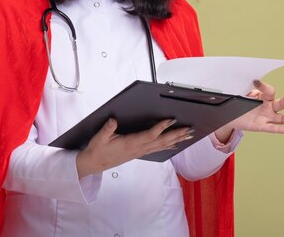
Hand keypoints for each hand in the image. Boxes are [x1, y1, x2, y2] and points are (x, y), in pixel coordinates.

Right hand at [76, 118, 192, 178]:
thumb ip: (107, 129)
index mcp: (130, 143)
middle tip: (189, 129)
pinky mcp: (139, 153)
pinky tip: (175, 144)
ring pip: (162, 146)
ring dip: (176, 140)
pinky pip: (157, 149)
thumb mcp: (99, 138)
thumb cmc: (97, 150)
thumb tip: (113, 120)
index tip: (171, 119)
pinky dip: (168, 145)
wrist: (94, 164)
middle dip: (176, 135)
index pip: (150, 135)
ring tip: (188, 135)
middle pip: (161, 141)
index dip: (161, 127)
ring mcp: (140, 152)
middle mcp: (138, 149)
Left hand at [214, 79, 283, 139]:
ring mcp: (266, 117)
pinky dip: (281, 130)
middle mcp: (268, 107)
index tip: (255, 81)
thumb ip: (248, 91)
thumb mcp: (242, 95)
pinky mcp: (261, 126)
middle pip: (280, 103)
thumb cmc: (239, 103)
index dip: (263, 86)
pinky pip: (273, 128)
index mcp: (264, 96)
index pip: (269, 91)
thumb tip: (253, 86)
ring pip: (281, 118)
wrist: (231, 116)